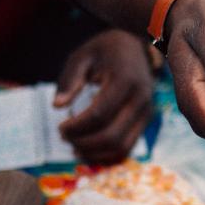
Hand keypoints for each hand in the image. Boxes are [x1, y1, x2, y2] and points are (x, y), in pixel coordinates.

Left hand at [55, 29, 154, 164]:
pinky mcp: (146, 121)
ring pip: (121, 147)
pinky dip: (106, 155)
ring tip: (74, 146)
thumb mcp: (83, 56)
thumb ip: (70, 79)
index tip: (60, 127)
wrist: (135, 48)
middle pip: (112, 135)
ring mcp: (146, 112)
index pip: (99, 114)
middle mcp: (141, 98)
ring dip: (94, 152)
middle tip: (64, 137)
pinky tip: (87, 150)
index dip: (77, 127)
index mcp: (125, 79)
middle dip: (84, 142)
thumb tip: (57, 106)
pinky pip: (127, 147)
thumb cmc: (105, 51)